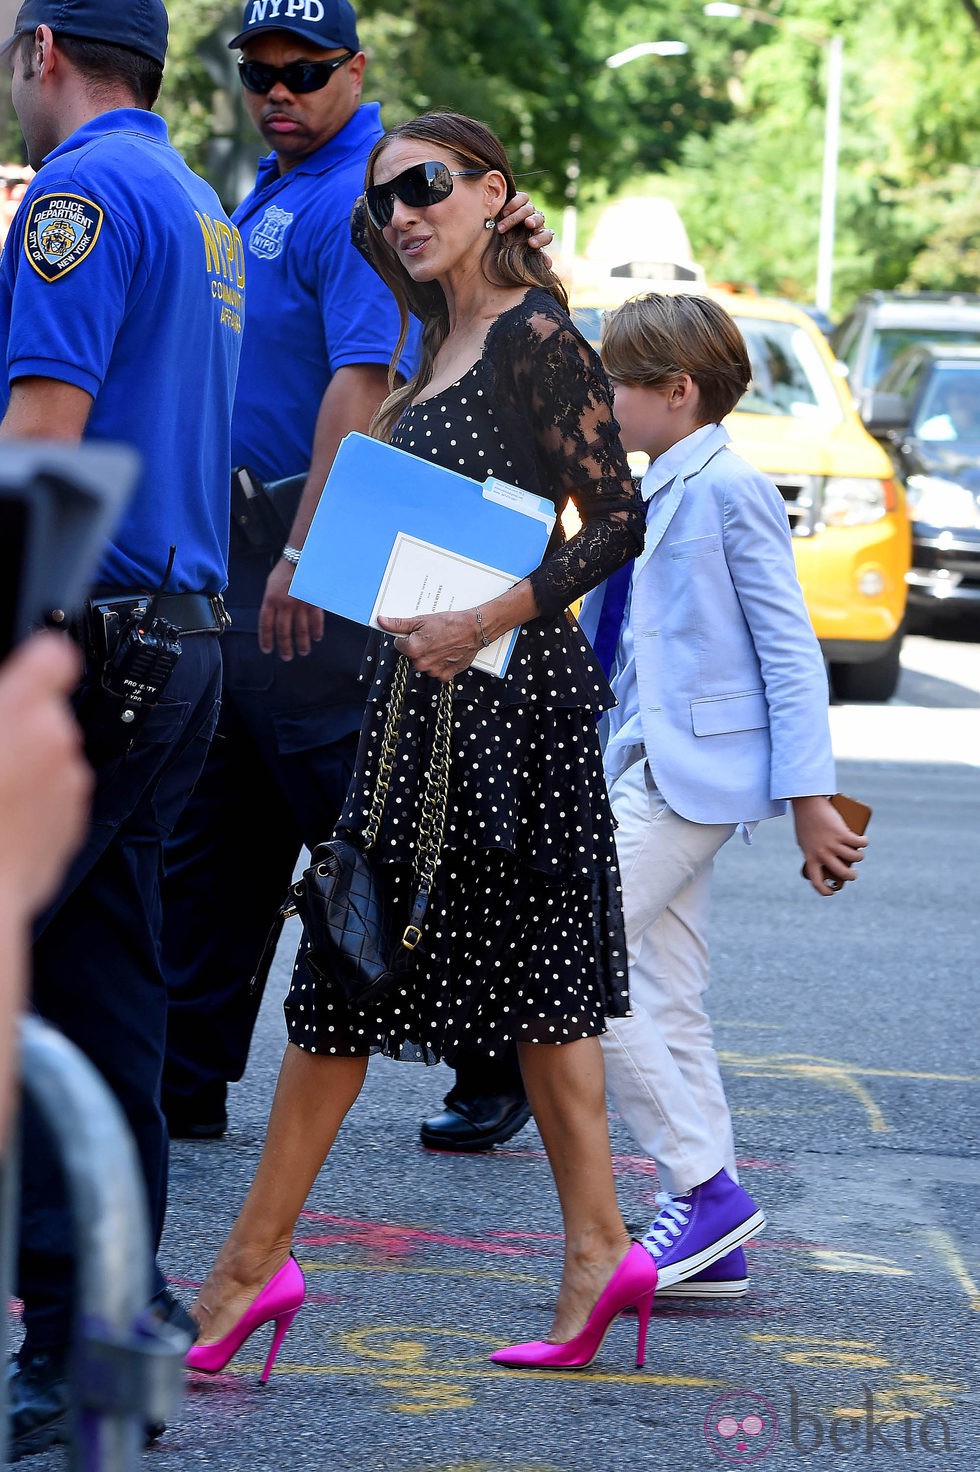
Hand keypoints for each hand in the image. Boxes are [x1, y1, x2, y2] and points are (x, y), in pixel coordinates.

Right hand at [0, 633, 91, 917]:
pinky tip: (0, 822)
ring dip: (26, 768)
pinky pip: (54, 798)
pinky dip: (33, 804)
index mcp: (23, 710)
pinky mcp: (73, 822)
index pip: (53, 655)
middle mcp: (58, 741)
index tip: (32, 662)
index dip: (41, 657)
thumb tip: (2, 708)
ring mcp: (70, 784)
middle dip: (17, 728)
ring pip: (51, 759)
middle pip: (45, 715)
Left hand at [258, 558, 323, 659]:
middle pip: (283, 633)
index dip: (266, 640)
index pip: (266, 626)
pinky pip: (315, 622)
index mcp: (270, 600)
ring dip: (302, 644)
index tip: (267, 650)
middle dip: (284, 648)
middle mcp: (284, 605)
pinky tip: (316, 638)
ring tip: (302, 652)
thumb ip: (271, 603)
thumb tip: (272, 621)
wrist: (300, 558)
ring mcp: (299, 605)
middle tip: (286, 657)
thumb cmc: (285, 572)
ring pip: (300, 631)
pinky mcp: (313, 603)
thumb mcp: (271, 586)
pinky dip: (316, 632)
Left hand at [378, 610, 481, 682]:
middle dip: (419, 648)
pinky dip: (441, 664)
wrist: (473, 629)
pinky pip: (437, 672)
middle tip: (433, 638)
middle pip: (412, 656)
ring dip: (430, 657)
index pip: (399, 645)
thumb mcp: (421, 620)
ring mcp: (433, 671)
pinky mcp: (445, 675)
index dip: (408, 637)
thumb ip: (398, 624)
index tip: (420, 633)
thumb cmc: (450, 623)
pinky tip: (447, 654)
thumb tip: (381, 621)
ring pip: (424, 664)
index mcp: (412, 649)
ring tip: (442, 645)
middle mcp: (421, 663)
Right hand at [497, 191, 554, 265]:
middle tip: (527, 224)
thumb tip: (547, 264)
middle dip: (534, 221)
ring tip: (502, 226)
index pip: (546, 235)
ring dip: (516, 217)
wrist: (498, 232)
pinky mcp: (520, 200)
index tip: (531, 244)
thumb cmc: (511, 246)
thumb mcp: (521, 254)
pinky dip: (514, 204)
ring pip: (528, 209)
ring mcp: (528, 209)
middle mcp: (535, 221)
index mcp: (539, 235)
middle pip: (539, 219)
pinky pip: (522, 197)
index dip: (541, 239)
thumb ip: (535, 258)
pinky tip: (504, 212)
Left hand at [793, 795, 868, 895]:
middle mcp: (822, 854)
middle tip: (853, 873)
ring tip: (859, 853)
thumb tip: (825, 860)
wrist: (806, 803)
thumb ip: (812, 852)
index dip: (825, 890)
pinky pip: (859, 843)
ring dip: (859, 856)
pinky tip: (864, 841)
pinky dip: (864, 842)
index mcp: (810, 857)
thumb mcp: (804, 841)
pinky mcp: (842, 834)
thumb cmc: (805, 822)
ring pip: (854, 857)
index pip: (817, 881)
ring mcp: (832, 844)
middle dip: (851, 876)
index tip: (832, 892)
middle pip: (842, 872)